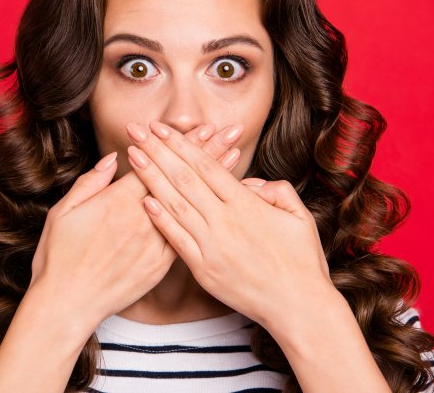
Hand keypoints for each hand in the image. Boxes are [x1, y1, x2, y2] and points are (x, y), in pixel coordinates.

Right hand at [28, 123, 243, 328]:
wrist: (68, 305)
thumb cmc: (59, 258)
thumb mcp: (64, 212)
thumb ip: (90, 183)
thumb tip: (111, 160)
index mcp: (118, 202)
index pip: (158, 163)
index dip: (182, 143)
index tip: (203, 127)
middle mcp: (142, 219)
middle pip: (181, 178)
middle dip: (207, 152)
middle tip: (229, 131)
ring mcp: (155, 243)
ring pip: (191, 203)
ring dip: (213, 179)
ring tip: (234, 156)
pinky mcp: (161, 265)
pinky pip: (189, 234)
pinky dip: (206, 213)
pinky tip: (220, 201)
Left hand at [124, 120, 334, 332]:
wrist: (298, 306)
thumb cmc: (301, 261)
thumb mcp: (298, 216)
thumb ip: (275, 191)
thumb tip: (249, 182)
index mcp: (246, 204)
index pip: (206, 165)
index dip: (181, 144)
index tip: (161, 127)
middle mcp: (225, 221)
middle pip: (183, 178)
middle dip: (157, 150)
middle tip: (136, 130)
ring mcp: (211, 245)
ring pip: (175, 203)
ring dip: (151, 177)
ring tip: (132, 156)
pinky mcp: (203, 269)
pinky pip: (176, 239)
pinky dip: (160, 218)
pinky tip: (144, 200)